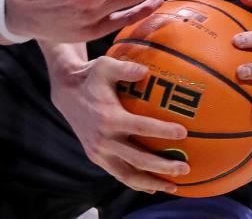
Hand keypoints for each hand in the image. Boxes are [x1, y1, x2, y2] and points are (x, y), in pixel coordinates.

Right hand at [48, 54, 188, 192]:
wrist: (66, 93)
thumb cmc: (91, 76)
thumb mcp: (105, 65)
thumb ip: (126, 68)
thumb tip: (146, 70)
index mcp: (109, 118)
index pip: (141, 127)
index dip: (162, 131)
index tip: (183, 132)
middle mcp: (103, 139)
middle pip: (137, 159)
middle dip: (163, 166)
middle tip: (185, 167)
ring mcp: (99, 152)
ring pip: (128, 175)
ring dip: (151, 182)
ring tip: (173, 187)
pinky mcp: (96, 157)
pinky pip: (119, 175)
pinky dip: (136, 183)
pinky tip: (153, 186)